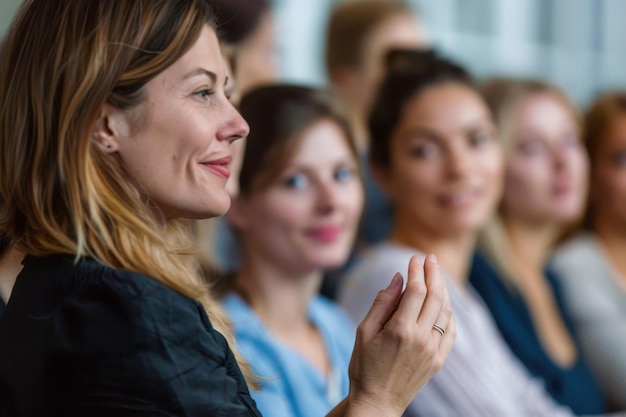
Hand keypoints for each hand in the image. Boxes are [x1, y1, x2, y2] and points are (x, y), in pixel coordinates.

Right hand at [344, 254, 454, 416]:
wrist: (378, 401)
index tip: (414, 258)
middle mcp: (421, 338)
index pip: (416, 291)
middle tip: (431, 258)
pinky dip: (449, 312)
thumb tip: (398, 278)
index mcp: (400, 330)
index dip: (416, 271)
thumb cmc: (364, 366)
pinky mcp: (439, 360)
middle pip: (435, 296)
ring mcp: (433, 350)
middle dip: (434, 273)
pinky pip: (451, 329)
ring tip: (437, 274)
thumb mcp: (364, 332)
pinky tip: (443, 302)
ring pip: (445, 311)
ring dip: (443, 289)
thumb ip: (382, 303)